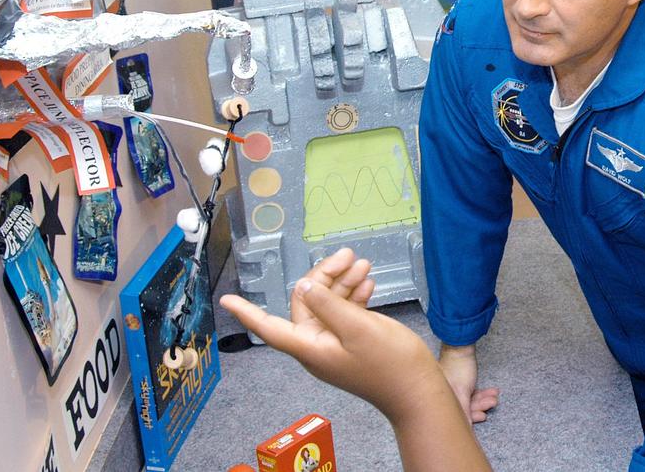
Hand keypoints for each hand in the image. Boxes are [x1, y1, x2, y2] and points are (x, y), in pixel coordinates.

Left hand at [221, 277, 441, 423]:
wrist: (417, 388)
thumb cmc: (388, 364)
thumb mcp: (357, 329)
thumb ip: (329, 305)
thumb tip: (306, 286)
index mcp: (310, 346)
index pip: (270, 328)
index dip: (248, 313)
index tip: (226, 300)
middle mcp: (318, 344)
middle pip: (308, 302)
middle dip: (325, 276)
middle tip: (347, 255)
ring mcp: (336, 342)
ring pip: (329, 303)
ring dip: (343, 282)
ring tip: (361, 263)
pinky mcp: (354, 339)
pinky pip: (346, 311)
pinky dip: (354, 294)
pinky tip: (367, 281)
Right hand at [438, 343, 499, 423]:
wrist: (461, 345)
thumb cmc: (458, 368)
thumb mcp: (462, 392)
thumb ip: (464, 413)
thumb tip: (466, 430)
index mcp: (441, 399)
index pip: (456, 415)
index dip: (470, 418)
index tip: (482, 417)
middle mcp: (446, 396)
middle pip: (464, 408)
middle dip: (480, 406)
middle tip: (491, 403)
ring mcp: (454, 389)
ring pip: (470, 400)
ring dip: (484, 399)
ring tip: (494, 396)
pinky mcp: (462, 383)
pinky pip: (473, 392)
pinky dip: (482, 393)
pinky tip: (492, 392)